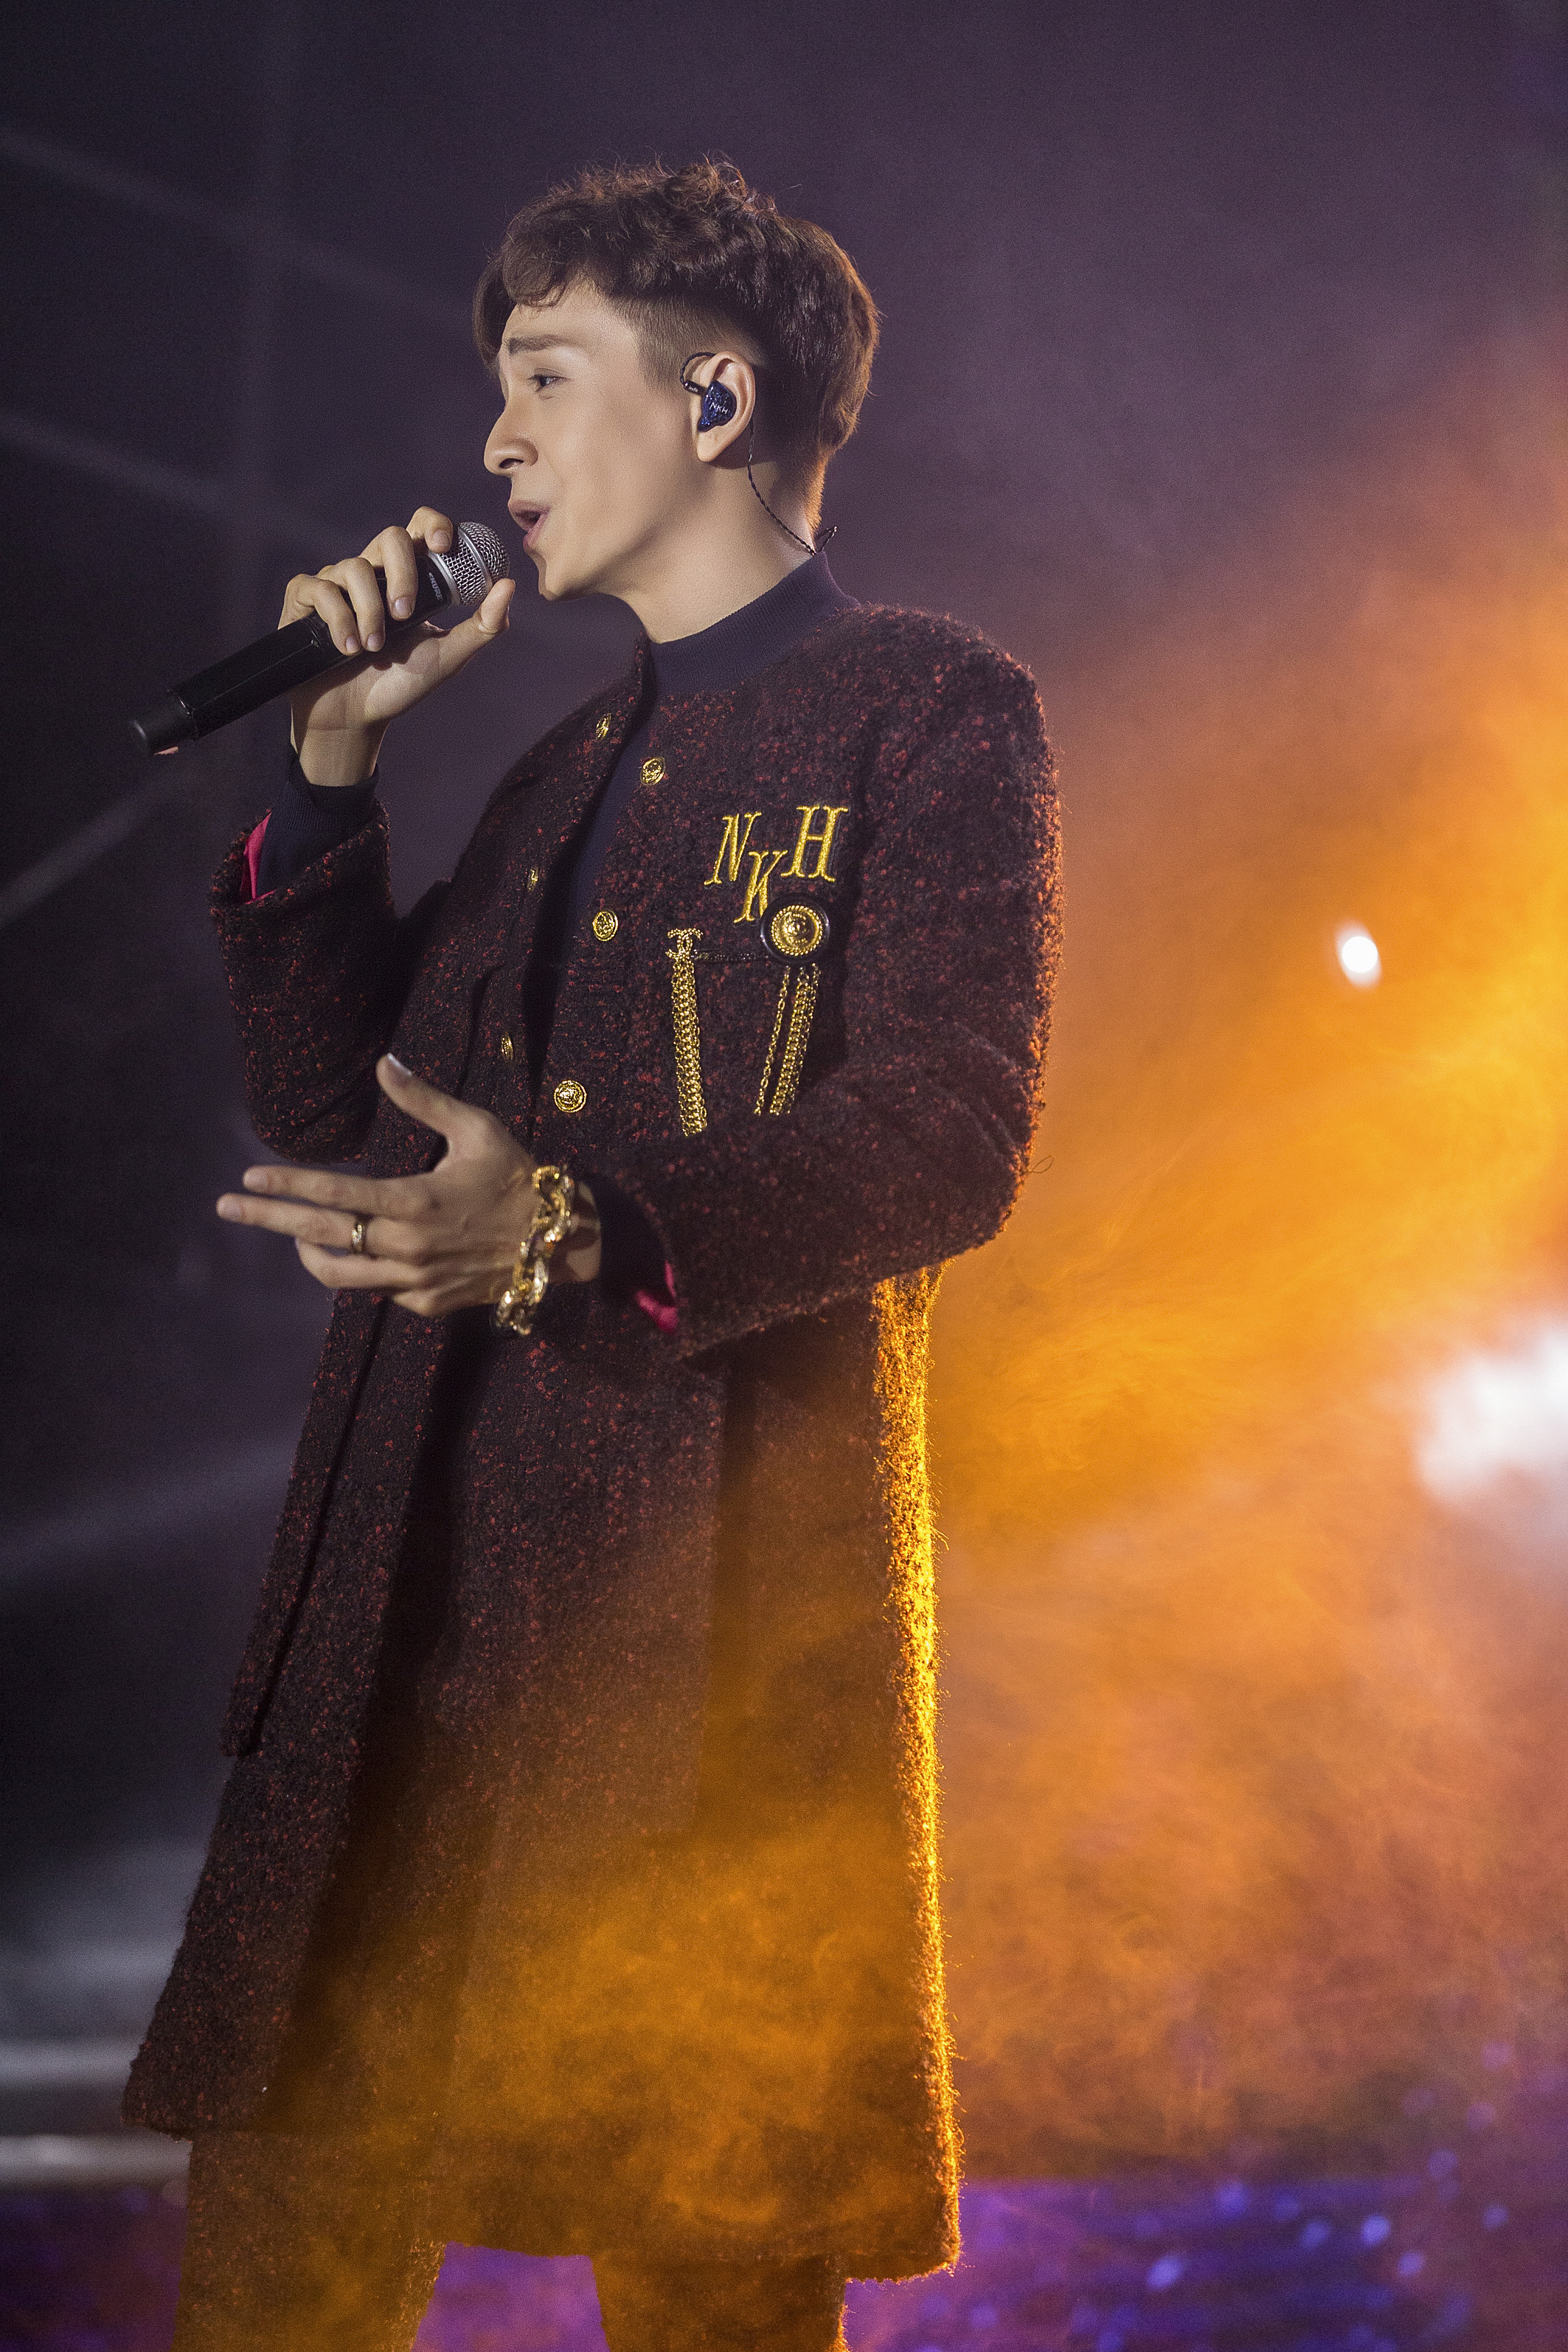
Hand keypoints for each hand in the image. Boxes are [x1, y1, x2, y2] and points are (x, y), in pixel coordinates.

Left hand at [215, 1057, 601, 1312]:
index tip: (249, 1178)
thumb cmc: (515, 1176)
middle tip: (226, 1208)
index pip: (334, 1195)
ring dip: (306, 1254)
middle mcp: (407, 1244)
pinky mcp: (425, 1302)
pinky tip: (358, 1251)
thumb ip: (423, 1100)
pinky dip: (359, 1269)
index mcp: (415, 1199)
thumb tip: (384, 1062)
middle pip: (319, 1236)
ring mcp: (414, 1279)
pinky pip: (375, 1289)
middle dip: (267, 1219)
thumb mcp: (475, 1128)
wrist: (557, 1242)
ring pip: (338, 1275)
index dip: (287, 1185)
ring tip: (290, 1237)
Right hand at [282, 508, 514, 787]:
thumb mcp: (448, 657)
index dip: (433, 525)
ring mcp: (337, 583)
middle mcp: (373, 573)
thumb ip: (482, 626)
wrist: (355, 719)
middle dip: (402, 574)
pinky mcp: (304, 598)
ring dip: (369, 611)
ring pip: (355, 567)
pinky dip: (337, 619)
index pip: (421, 529)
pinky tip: (346, 648)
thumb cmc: (400, 685)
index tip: (444, 545)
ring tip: (372, 648)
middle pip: (390, 537)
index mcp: (409, 578)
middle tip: (405, 614)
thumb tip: (508, 585)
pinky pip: (320, 588)